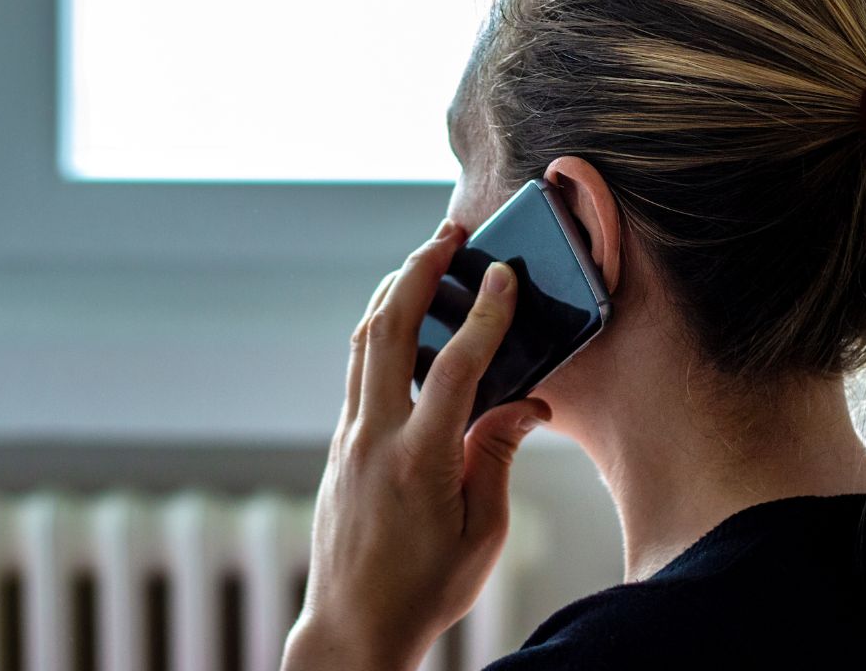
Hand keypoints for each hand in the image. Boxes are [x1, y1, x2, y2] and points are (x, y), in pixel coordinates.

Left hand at [281, 218, 551, 670]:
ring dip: (392, 294)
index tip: (504, 276)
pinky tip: (401, 323)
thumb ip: (498, 457)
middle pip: (387, 331)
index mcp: (420, 461)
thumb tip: (524, 405)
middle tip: (445, 236)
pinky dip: (379, 332)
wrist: (353, 629)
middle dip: (418, 273)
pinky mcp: (340, 448)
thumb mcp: (482, 532)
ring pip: (362, 344)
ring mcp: (349, 440)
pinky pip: (357, 372)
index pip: (456, 367)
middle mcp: (374, 439)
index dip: (486, 316)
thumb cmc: (425, 589)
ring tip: (422, 262)